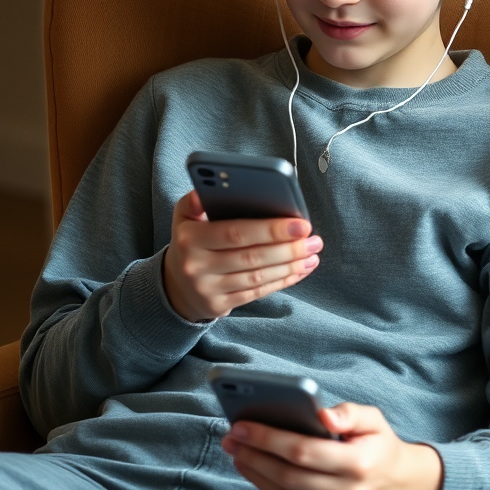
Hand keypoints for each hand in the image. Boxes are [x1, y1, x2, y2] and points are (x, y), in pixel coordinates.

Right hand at [163, 190, 321, 321]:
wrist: (175, 284)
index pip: (236, 232)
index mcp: (190, 238)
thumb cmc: (190, 241)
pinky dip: (282, 281)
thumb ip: (196, 200)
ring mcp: (208, 289)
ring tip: (312, 253)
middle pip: (252, 257)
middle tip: (314, 239)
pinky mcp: (219, 305)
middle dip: (288, 248)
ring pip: (257, 277)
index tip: (301, 223)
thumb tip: (211, 184)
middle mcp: (196, 266)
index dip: (271, 229)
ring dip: (290, 265)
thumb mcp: (184, 216)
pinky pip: (257, 293)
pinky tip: (300, 270)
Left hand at [220, 402, 442, 489]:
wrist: (407, 488)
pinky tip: (253, 470)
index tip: (242, 425)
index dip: (270, 438)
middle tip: (230, 437)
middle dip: (254, 455)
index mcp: (359, 462)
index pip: (304, 451)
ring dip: (255, 473)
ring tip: (236, 452)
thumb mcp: (375, 420)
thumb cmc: (383, 446)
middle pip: (289, 475)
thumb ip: (350, 412)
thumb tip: (323, 414)